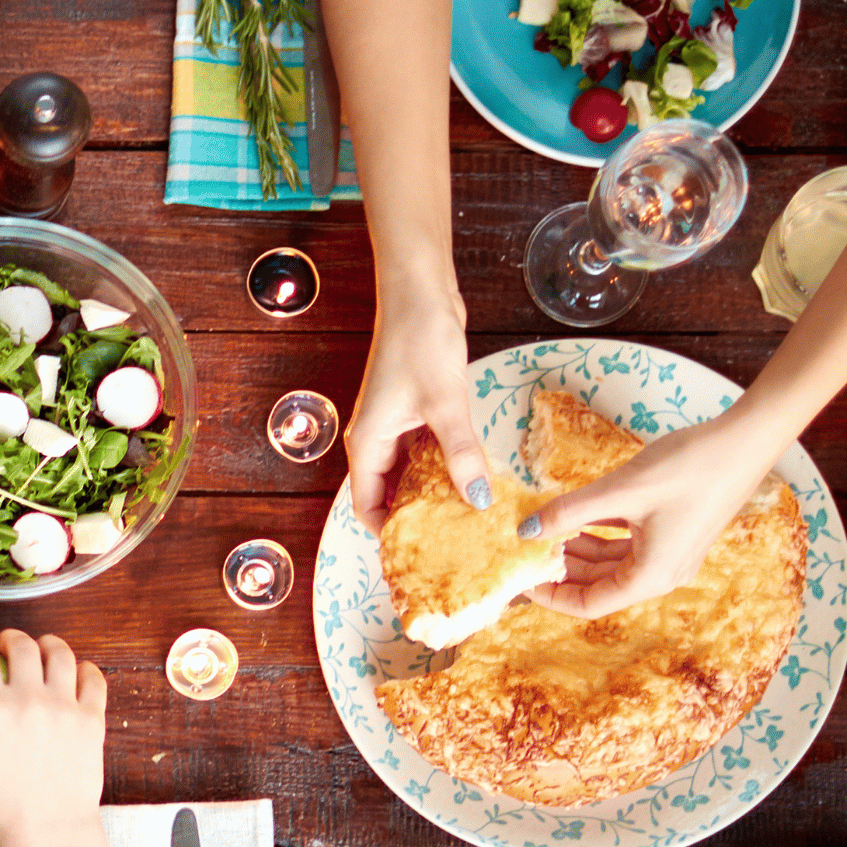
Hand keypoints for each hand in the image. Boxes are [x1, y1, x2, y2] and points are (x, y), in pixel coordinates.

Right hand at [0, 630, 105, 842]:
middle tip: (2, 648)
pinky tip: (75, 672)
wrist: (49, 825)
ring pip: (61, 654)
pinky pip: (93, 679)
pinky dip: (84, 669)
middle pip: (22, 645)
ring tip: (40, 651)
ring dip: (47, 644)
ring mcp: (65, 707)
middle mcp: (31, 700)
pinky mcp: (92, 718)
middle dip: (7, 638)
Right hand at [345, 288, 489, 534]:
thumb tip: (478, 500)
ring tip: (470, 516)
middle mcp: (375, 438)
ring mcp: (396, 424)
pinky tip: (473, 477)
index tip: (422, 555)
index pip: (367, 505)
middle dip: (418, 518)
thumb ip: (461, 455)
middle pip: (390, 493)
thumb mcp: (445, 403)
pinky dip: (445, 467)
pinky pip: (425, 451)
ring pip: (411, 472)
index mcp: (368, 442)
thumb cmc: (420, 341)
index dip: (390, 533)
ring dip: (435, 492)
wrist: (420, 291)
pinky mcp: (415, 410)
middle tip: (456, 542)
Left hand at [526, 415, 773, 620]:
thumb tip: (526, 530)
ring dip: (576, 548)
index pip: (589, 604)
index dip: (551, 595)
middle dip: (560, 567)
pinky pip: (624, 541)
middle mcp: (660, 573)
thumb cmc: (690, 468)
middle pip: (598, 584)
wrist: (745, 442)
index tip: (521, 578)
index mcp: (650, 577)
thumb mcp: (620, 491)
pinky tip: (571, 515)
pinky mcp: (670, 530)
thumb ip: (569, 511)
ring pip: (609, 561)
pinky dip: (596, 531)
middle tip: (524, 546)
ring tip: (542, 527)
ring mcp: (667, 552)